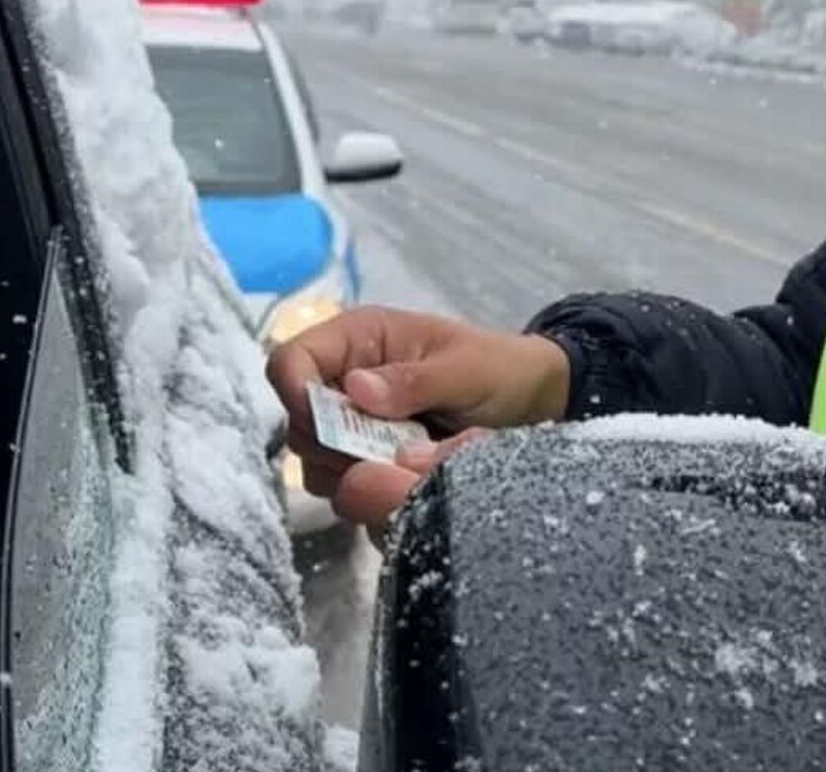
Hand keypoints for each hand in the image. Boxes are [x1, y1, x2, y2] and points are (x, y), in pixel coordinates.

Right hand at [266, 307, 570, 529]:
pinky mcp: (368, 455)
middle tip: (383, 453)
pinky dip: (364, 486)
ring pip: (314, 456)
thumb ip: (415, 380)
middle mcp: (346, 376)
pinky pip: (340, 480)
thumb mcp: (466, 369)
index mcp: (361, 338)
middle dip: (331, 444)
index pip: (292, 360)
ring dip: (349, 469)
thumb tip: (356, 389)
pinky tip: (402, 480)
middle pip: (297, 418)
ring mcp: (355, 420)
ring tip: (402, 465)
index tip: (331, 430)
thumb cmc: (500, 369)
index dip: (296, 395)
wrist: (533, 402)